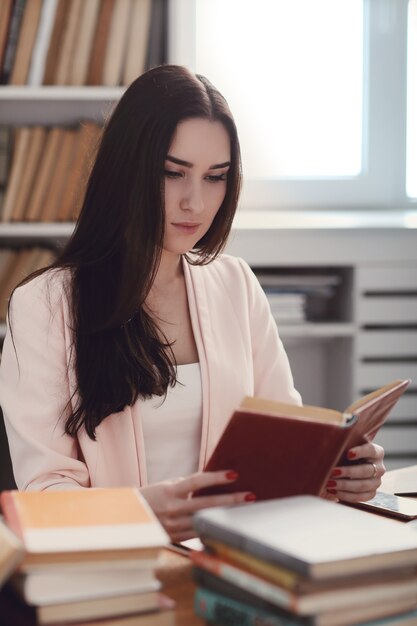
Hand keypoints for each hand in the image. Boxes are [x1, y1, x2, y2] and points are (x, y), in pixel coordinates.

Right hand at [140, 470, 254, 541]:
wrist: (128, 518)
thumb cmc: (151, 497)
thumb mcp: (166, 485)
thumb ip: (187, 485)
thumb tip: (211, 481)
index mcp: (170, 491)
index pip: (197, 482)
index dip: (216, 478)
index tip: (233, 474)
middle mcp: (173, 508)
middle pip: (206, 503)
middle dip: (230, 500)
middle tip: (250, 496)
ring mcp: (174, 525)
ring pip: (205, 520)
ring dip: (225, 515)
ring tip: (244, 510)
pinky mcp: (176, 537)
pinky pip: (198, 533)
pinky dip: (212, 527)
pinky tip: (227, 524)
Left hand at [323, 442, 384, 502]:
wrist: (349, 466)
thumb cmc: (346, 452)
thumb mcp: (347, 446)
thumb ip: (343, 444)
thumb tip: (330, 445)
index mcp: (377, 452)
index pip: (371, 450)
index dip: (360, 452)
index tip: (348, 454)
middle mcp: (379, 467)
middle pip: (366, 470)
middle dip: (348, 472)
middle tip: (333, 471)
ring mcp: (376, 482)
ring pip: (363, 485)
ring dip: (345, 485)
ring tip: (330, 483)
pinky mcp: (371, 493)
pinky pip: (360, 497)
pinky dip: (346, 495)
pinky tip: (334, 491)